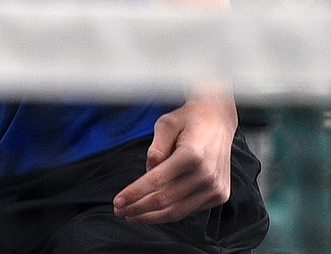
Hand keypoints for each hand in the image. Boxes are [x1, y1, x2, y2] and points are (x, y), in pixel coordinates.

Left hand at [112, 92, 236, 223]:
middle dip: (138, 209)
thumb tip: (147, 172)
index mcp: (191, 155)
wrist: (217, 121)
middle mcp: (206, 174)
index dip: (134, 193)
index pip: (156, 181)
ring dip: (152, 217)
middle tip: (119, 211)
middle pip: (165, 201)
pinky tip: (153, 210)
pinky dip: (170, 212)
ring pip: (178, 211)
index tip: (118, 201)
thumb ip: (155, 149)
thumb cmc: (188, 120)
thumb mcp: (166, 124)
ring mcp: (216, 187)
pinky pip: (190, 209)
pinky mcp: (220, 195)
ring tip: (132, 216)